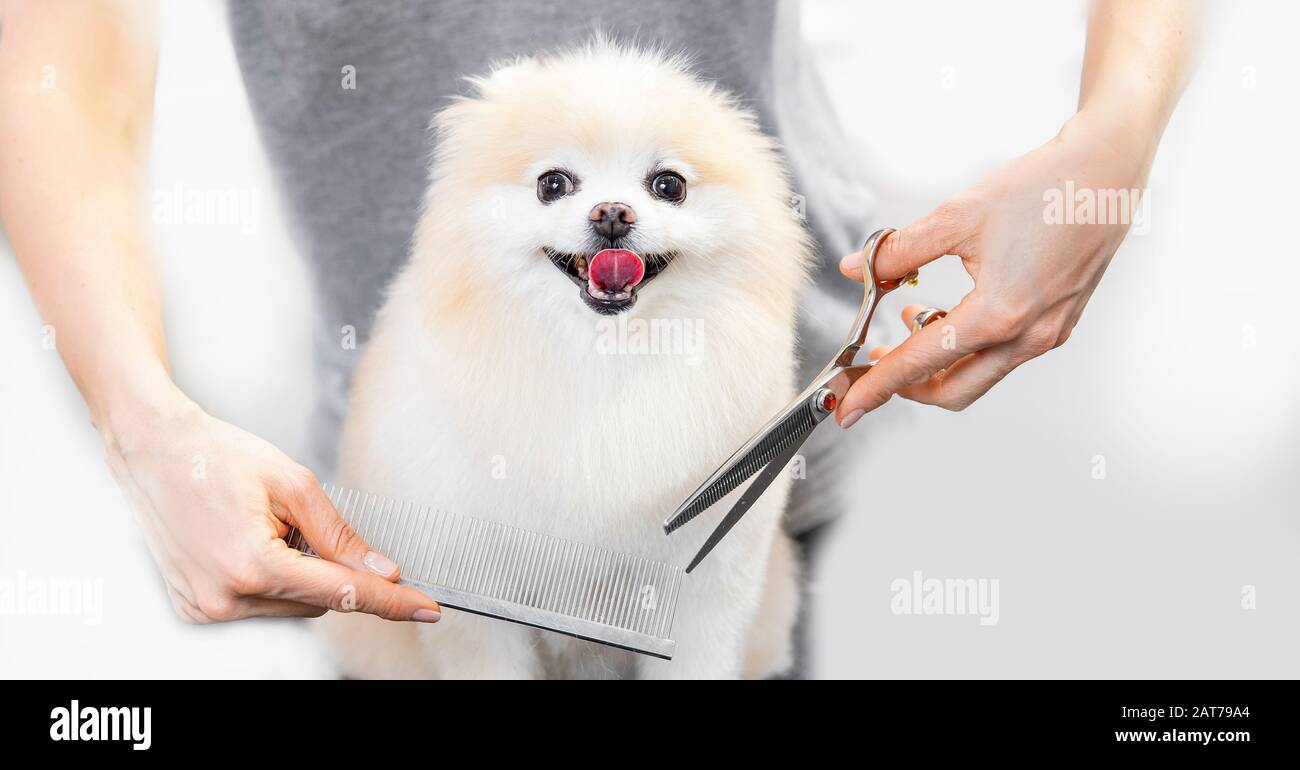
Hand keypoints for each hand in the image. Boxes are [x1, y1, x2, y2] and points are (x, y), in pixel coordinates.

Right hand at [100, 389, 441, 623]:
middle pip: (318, 601)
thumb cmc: (216, 456)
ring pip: (291, 606)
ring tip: (260, 526)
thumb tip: (383, 570)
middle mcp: (227, 596)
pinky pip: (258, 605)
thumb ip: (341, 535)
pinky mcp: (194, 608)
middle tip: (293, 520)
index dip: (391, 601)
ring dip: (295, 572)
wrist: (152, 450)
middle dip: (325, 565)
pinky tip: (243, 541)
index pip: (343, 593)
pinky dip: (268, 579)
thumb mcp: (293, 484)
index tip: (427, 607)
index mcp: (254, 565)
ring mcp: (206, 607)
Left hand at [835, 113, 1149, 425]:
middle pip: (953, 391)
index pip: (921, 364)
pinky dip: (969, 347)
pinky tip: (950, 312)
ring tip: (912, 320)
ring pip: (979, 375)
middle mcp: (1027, 336)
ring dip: (938, 363)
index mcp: (998, 314)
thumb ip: (898, 251)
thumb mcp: (956, 215)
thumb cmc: (1040, 188)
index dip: (878, 386)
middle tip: (874, 362)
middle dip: (907, 386)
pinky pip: (1004, 356)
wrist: (1106, 172)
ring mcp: (1048, 334)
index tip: (848, 405)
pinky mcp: (1059, 325)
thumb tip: (855, 269)